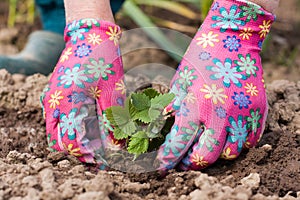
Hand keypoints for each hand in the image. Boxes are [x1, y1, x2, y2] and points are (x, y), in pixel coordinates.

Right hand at [40, 19, 124, 168]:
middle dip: (80, 152)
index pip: (72, 143)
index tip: (106, 161)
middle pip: (60, 142)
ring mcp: (52, 99)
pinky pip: (58, 121)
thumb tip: (119, 145)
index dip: (90, 155)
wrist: (90, 35)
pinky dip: (72, 129)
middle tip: (101, 156)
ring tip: (97, 144)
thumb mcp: (112, 91)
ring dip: (74, 142)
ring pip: (57, 133)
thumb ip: (114, 119)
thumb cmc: (102, 60)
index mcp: (66, 103)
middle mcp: (54, 104)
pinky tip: (90, 128)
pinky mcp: (56, 95)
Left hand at [157, 0, 274, 170]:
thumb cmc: (201, 58)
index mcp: (197, 105)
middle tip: (184, 161)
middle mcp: (222, 113)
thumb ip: (172, 108)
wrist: (233, 37)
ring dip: (215, 155)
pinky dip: (236, 144)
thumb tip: (163, 130)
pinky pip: (250, 140)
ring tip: (205, 148)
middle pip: (207, 156)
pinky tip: (225, 137)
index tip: (162, 167)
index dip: (168, 159)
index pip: (179, 143)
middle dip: (192, 164)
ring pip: (231, 153)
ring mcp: (243, 112)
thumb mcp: (179, 81)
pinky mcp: (258, 109)